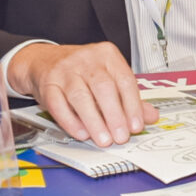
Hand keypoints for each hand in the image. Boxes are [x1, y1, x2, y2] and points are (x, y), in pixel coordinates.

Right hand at [8, 42, 158, 146]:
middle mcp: (87, 60)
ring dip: (94, 122)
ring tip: (104, 139)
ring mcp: (66, 71)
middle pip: (104, 87)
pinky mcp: (48, 84)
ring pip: (81, 97)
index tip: (136, 125)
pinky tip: (82, 133)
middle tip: (121, 137)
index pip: (124, 80)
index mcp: (107, 55)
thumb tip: (150, 116)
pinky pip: (59, 105)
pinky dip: (71, 122)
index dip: (132, 105)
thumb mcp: (109, 76)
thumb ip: (129, 96)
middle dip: (114, 115)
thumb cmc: (82, 71)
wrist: (44, 60)